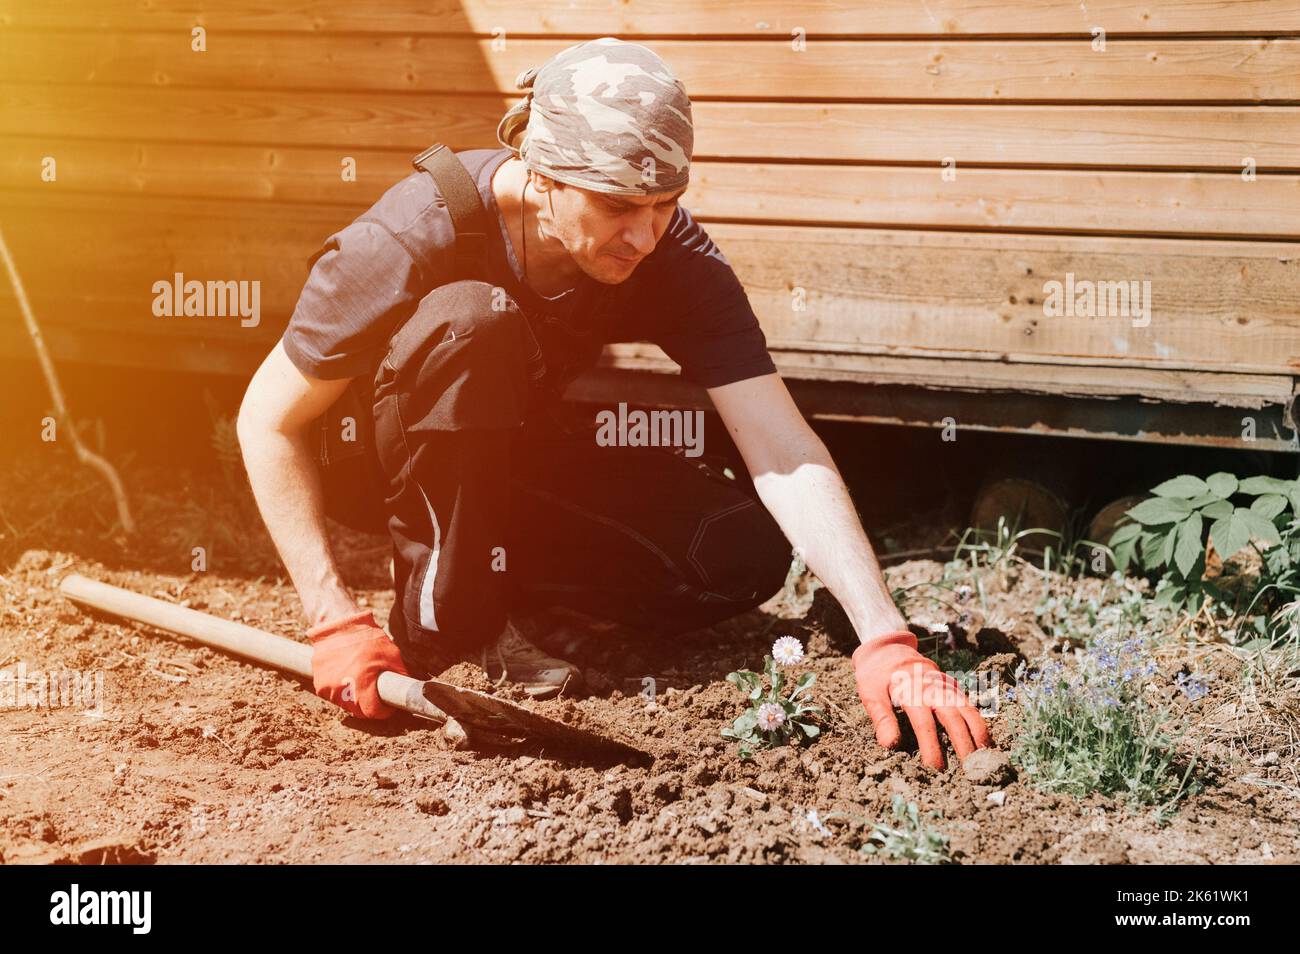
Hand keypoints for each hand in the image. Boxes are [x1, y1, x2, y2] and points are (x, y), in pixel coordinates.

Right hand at [308, 611, 409, 718]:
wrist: (340, 626)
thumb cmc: (367, 640)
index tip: (386, 704)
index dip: (383, 710)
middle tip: (374, 691)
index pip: (373, 713)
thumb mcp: (392, 655)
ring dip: (353, 697)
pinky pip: (333, 694)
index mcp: (362, 688)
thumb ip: (399, 676)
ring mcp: (328, 689)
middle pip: (358, 711)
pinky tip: (347, 675)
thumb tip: (406, 689)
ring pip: (345, 704)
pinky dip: (340, 689)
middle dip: (368, 704)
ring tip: (359, 679)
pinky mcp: (318, 684)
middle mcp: (342, 692)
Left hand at [851, 630, 992, 769]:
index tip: (935, 768)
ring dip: (977, 733)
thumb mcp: (870, 694)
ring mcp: (945, 685)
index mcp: (910, 690)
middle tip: (969, 770)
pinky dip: (979, 722)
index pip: (924, 723)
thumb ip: (882, 718)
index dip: (931, 746)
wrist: (888, 648)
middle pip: (952, 717)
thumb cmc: (877, 676)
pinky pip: (969, 704)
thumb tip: (890, 745)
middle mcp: (932, 687)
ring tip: (984, 757)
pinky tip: (984, 740)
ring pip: (967, 709)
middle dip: (962, 744)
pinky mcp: (952, 687)